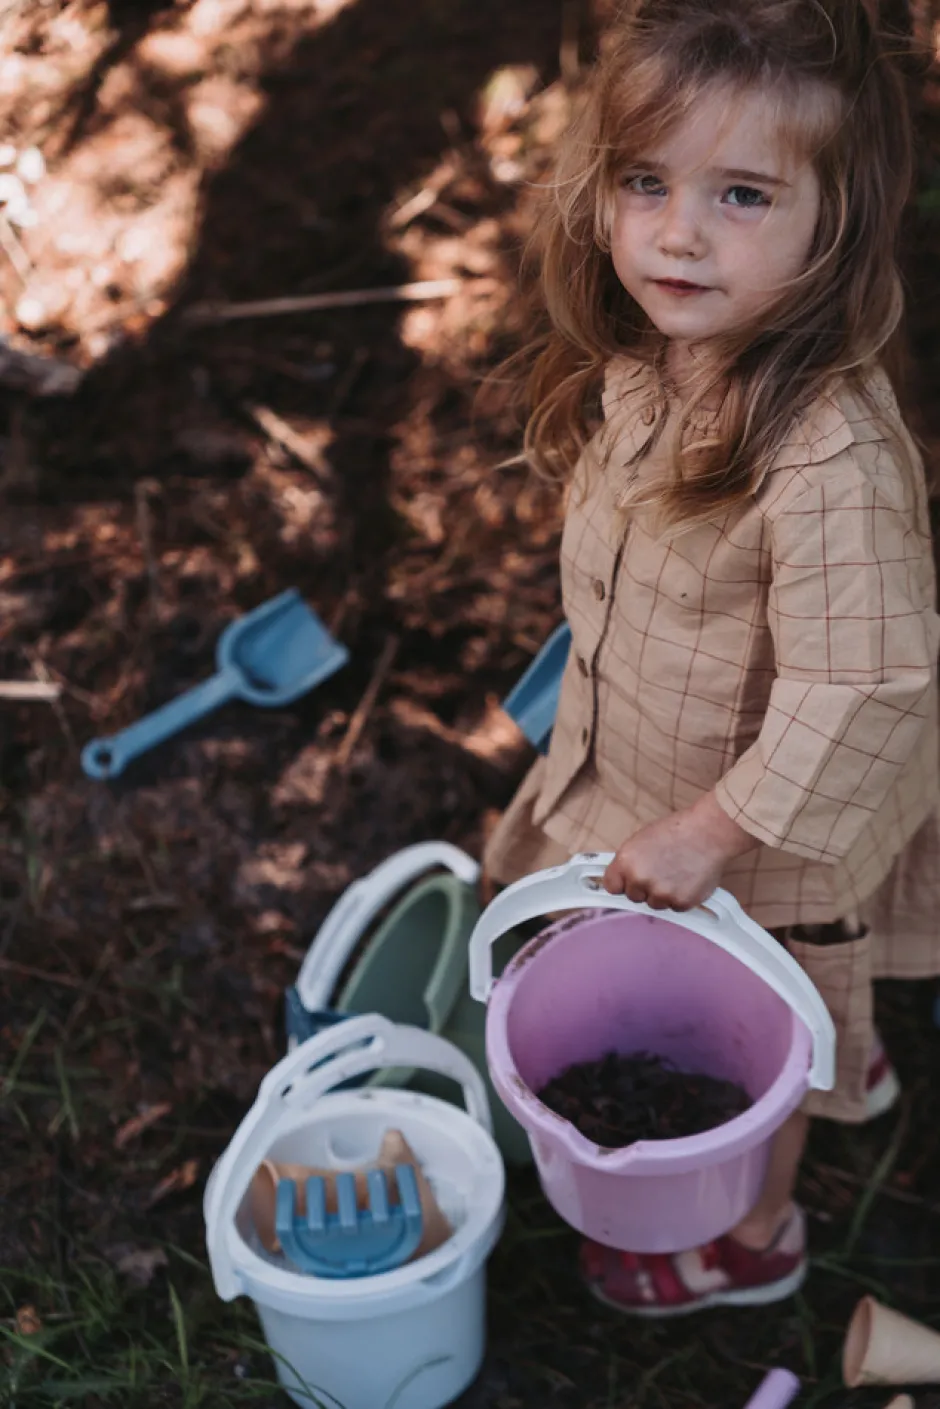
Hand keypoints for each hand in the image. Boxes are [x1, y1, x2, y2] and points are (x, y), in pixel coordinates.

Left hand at [602, 791, 757, 910]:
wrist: (708, 832)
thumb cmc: (676, 831)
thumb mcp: (641, 840)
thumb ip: (629, 862)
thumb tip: (623, 878)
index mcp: (626, 862)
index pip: (611, 886)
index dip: (622, 883)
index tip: (628, 881)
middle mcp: (640, 880)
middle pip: (633, 897)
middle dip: (644, 888)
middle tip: (660, 872)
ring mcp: (661, 893)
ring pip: (654, 904)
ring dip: (663, 894)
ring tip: (677, 873)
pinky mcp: (681, 902)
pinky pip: (674, 907)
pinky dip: (680, 897)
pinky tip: (688, 880)